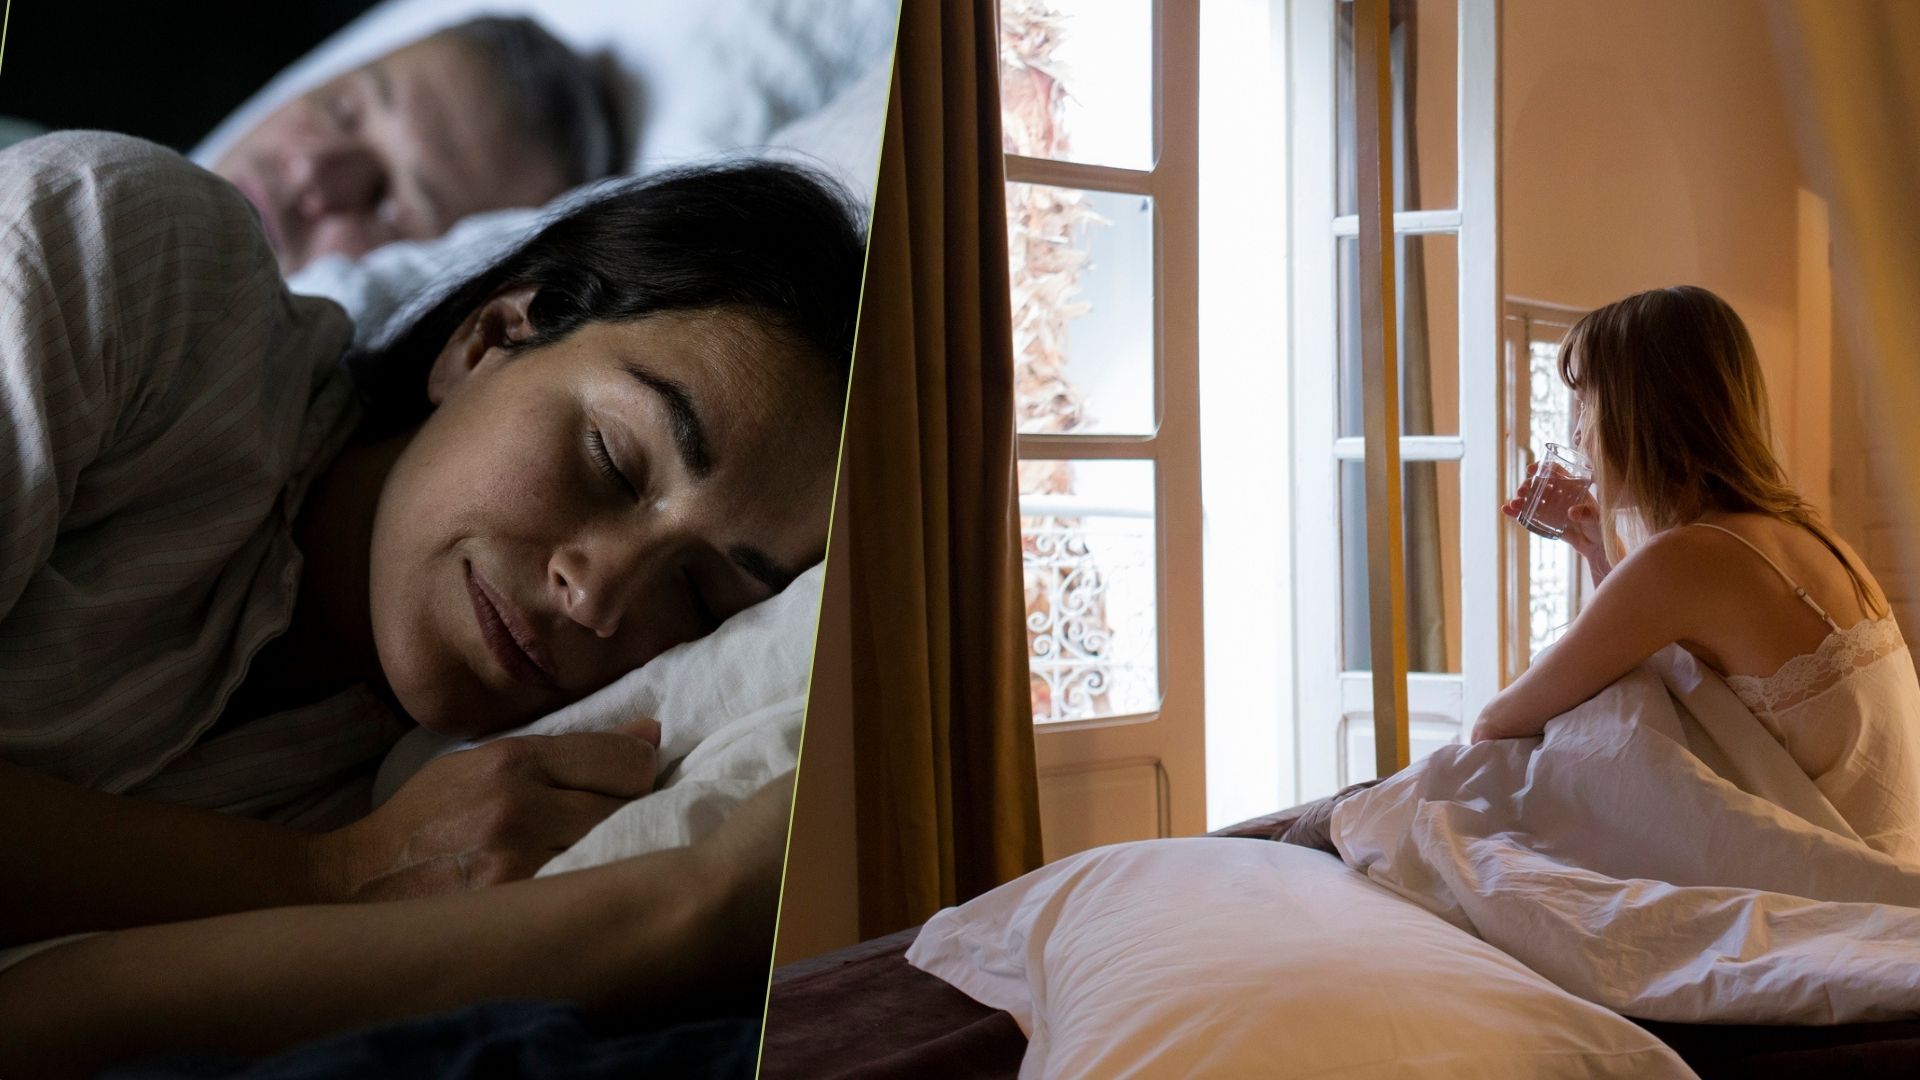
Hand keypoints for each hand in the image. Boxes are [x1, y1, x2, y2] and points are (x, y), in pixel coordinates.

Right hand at [313, 719, 661, 900]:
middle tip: (616, 821)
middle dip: (633, 811)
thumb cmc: (427, 818)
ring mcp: (518, 866)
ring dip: (617, 853)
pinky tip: (581, 890)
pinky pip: (586, 894)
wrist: (357, 883)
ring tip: (599, 855)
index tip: (633, 779)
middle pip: (628, 807)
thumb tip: (650, 734)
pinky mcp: (514, 912)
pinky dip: (592, 890)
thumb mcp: (487, 762)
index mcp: (512, 761)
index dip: (638, 770)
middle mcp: (519, 808)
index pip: (624, 759)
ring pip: (614, 853)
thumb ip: (570, 749)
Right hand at [1501, 462, 1610, 576]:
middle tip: (1521, 492)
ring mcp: (1550, 507)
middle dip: (1527, 486)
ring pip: (1531, 499)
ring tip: (1513, 505)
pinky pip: (1529, 514)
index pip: (1556, 472)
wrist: (1595, 546)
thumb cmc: (1600, 527)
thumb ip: (1587, 514)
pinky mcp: (1544, 520)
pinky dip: (1517, 512)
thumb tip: (1571, 512)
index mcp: (1572, 487)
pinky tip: (1506, 510)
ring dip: (1520, 499)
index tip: (1531, 469)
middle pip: (1539, 484)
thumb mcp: (1596, 519)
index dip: (1543, 468)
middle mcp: (1559, 494)